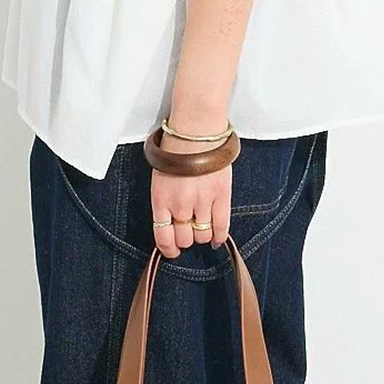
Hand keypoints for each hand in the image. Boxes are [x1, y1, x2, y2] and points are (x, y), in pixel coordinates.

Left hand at [150, 134, 231, 258]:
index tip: (172, 251)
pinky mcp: (222, 197)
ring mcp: (202, 202)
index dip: (169, 249)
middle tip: (189, 232)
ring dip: (202, 236)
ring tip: (203, 228)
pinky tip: (217, 238)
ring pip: (203, 235)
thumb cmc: (176, 150)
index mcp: (161, 200)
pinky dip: (220, 237)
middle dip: (186, 239)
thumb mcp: (160, 178)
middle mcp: (180, 205)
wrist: (196, 131)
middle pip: (185, 239)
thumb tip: (171, 223)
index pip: (163, 237)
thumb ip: (165, 201)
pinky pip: (222, 227)